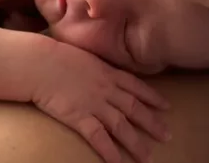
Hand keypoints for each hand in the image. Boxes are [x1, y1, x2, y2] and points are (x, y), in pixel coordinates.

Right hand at [32, 42, 169, 162]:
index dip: (153, 97)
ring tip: (147, 158)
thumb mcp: (86, 56)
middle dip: (152, 123)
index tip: (167, 106)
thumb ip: (98, 65)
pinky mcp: (79, 117)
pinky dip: (109, 151)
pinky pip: (98, 138)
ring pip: (121, 126)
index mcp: (108, 73)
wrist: (41, 64)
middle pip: (134, 109)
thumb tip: (103, 70)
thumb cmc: (59, 55)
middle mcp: (106, 90)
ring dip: (136, 143)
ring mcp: (94, 104)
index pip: (137, 86)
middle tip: (167, 136)